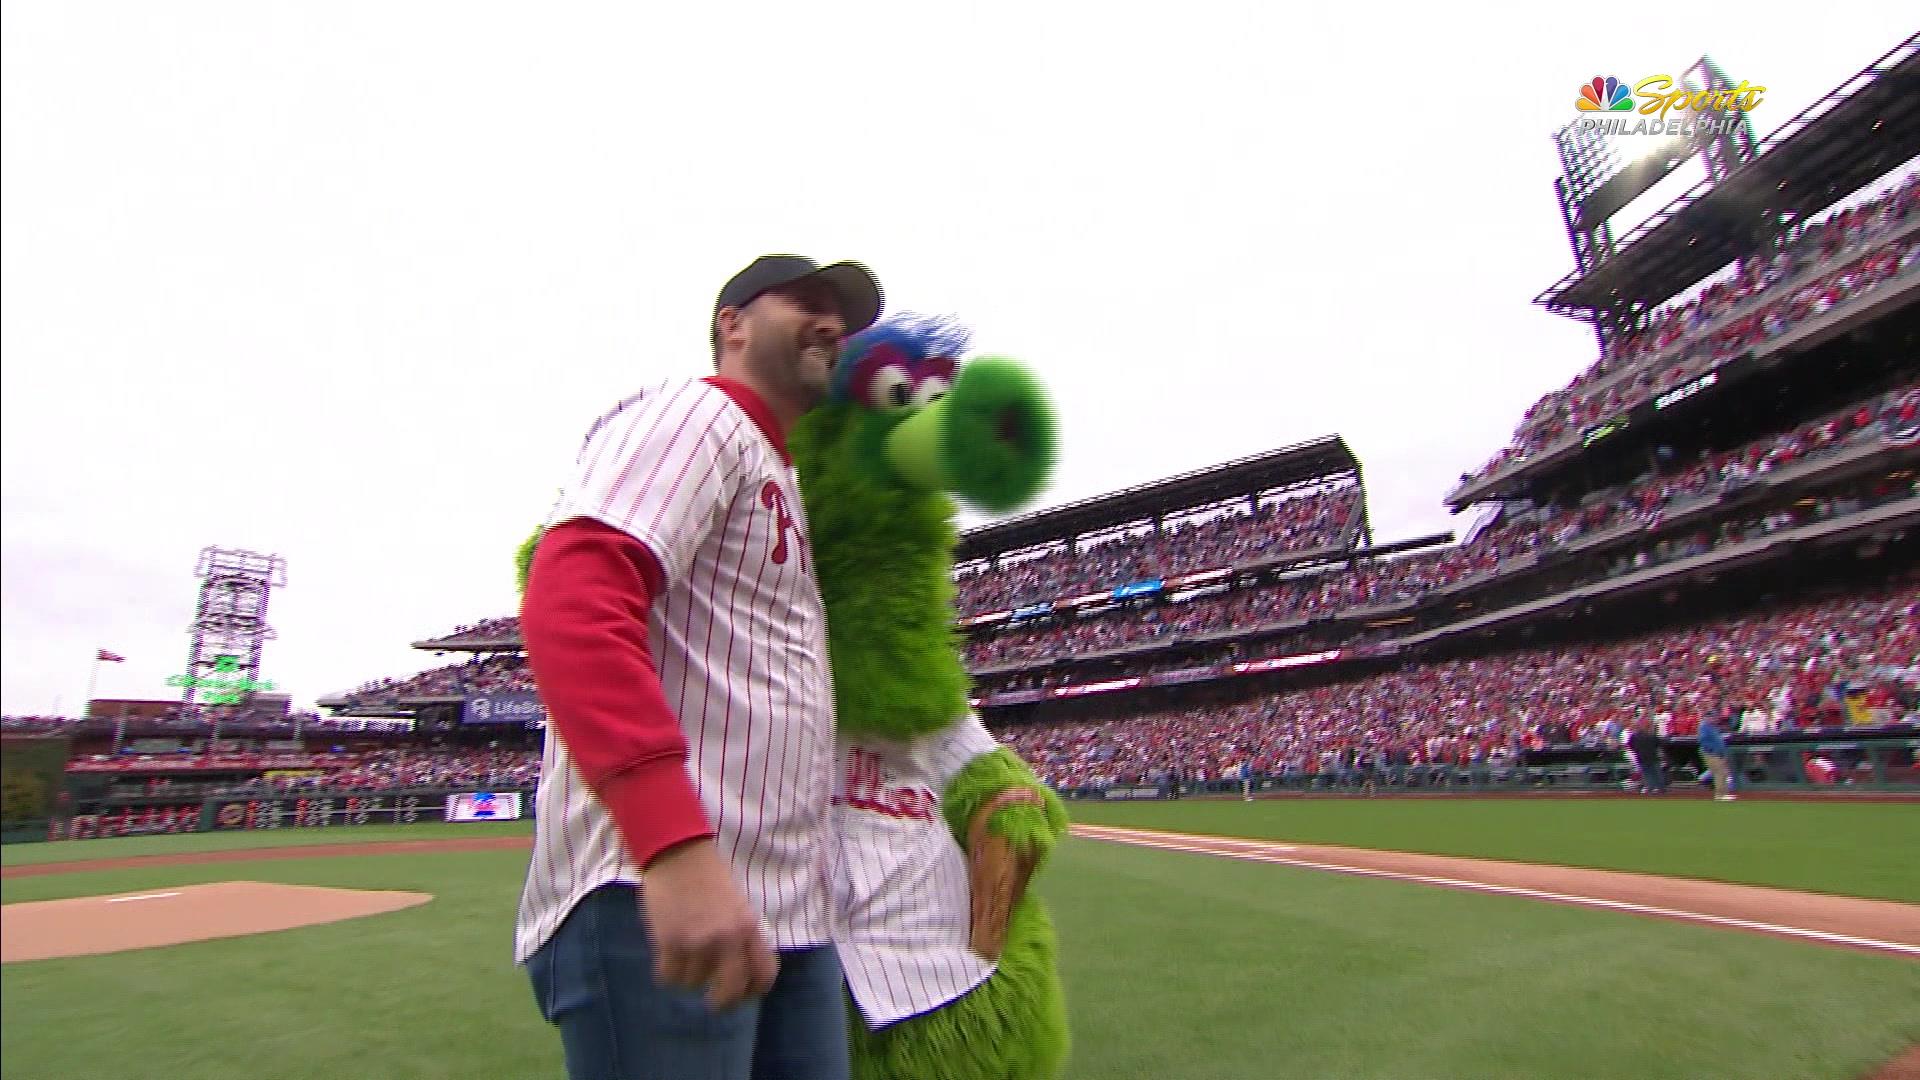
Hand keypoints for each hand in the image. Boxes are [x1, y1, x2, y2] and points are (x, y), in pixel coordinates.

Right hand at [641, 839, 778, 1009]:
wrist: (678, 851)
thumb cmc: (708, 876)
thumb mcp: (737, 905)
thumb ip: (741, 937)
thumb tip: (738, 974)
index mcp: (749, 927)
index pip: (764, 974)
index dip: (754, 990)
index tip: (743, 993)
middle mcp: (727, 938)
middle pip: (730, 992)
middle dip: (723, 1002)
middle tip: (714, 1001)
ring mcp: (698, 941)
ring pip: (693, 983)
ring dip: (688, 975)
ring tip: (684, 954)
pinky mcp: (670, 941)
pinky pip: (669, 977)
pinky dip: (667, 972)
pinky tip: (668, 957)